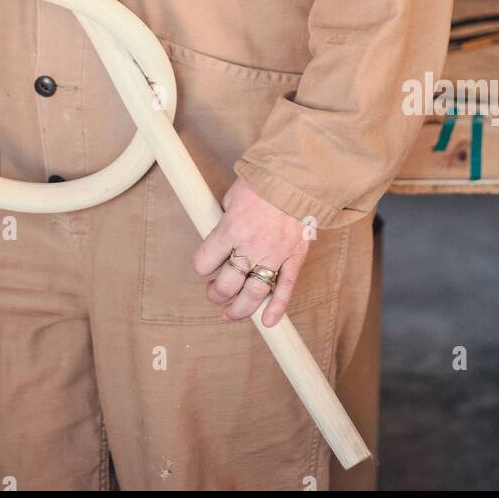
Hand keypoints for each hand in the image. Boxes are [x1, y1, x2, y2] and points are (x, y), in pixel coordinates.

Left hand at [191, 176, 309, 327]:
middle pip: (227, 285)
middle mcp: (251, 246)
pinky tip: (268, 322)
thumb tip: (220, 238)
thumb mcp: (233, 197)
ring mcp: (275, 254)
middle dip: (216, 293)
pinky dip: (277, 308)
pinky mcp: (295, 257)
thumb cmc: (262, 181)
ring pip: (254, 294)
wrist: (297, 175)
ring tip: (230, 314)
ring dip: (239, 309)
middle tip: (214, 292)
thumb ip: (226, 221)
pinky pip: (285, 288)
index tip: (204, 267)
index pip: (204, 262)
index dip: (201, 267)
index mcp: (231, 229)